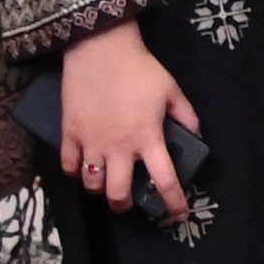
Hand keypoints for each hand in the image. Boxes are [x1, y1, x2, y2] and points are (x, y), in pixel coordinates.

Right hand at [53, 25, 200, 221]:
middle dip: (125, 204)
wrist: (101, 49)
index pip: (165, 180)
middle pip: (118, 193)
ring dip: (99, 189)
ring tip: (105, 184)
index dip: (174, 202)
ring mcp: (91, 141)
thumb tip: (196, 135)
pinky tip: (82, 169)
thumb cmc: (139, 69)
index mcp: (147, 138)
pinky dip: (74, 172)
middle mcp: (118, 146)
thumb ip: (186, 116)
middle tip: (129, 202)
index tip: (178, 214)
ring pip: (91, 184)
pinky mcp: (69, 132)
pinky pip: (68, 164)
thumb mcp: (172, 91)